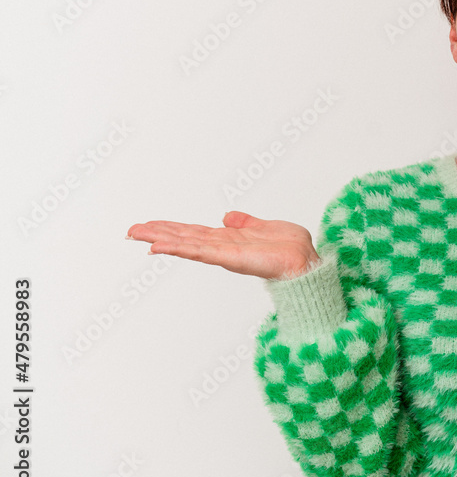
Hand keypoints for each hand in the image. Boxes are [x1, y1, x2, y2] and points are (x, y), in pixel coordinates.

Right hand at [126, 211, 321, 279]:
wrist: (305, 261)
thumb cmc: (291, 248)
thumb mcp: (265, 226)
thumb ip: (245, 222)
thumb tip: (227, 215)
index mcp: (229, 239)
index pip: (194, 233)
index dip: (172, 228)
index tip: (151, 225)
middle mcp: (222, 247)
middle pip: (184, 238)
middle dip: (158, 233)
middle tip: (131, 230)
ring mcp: (223, 253)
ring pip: (186, 245)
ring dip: (161, 240)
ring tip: (138, 235)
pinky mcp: (229, 258)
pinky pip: (199, 252)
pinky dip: (179, 249)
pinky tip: (160, 246)